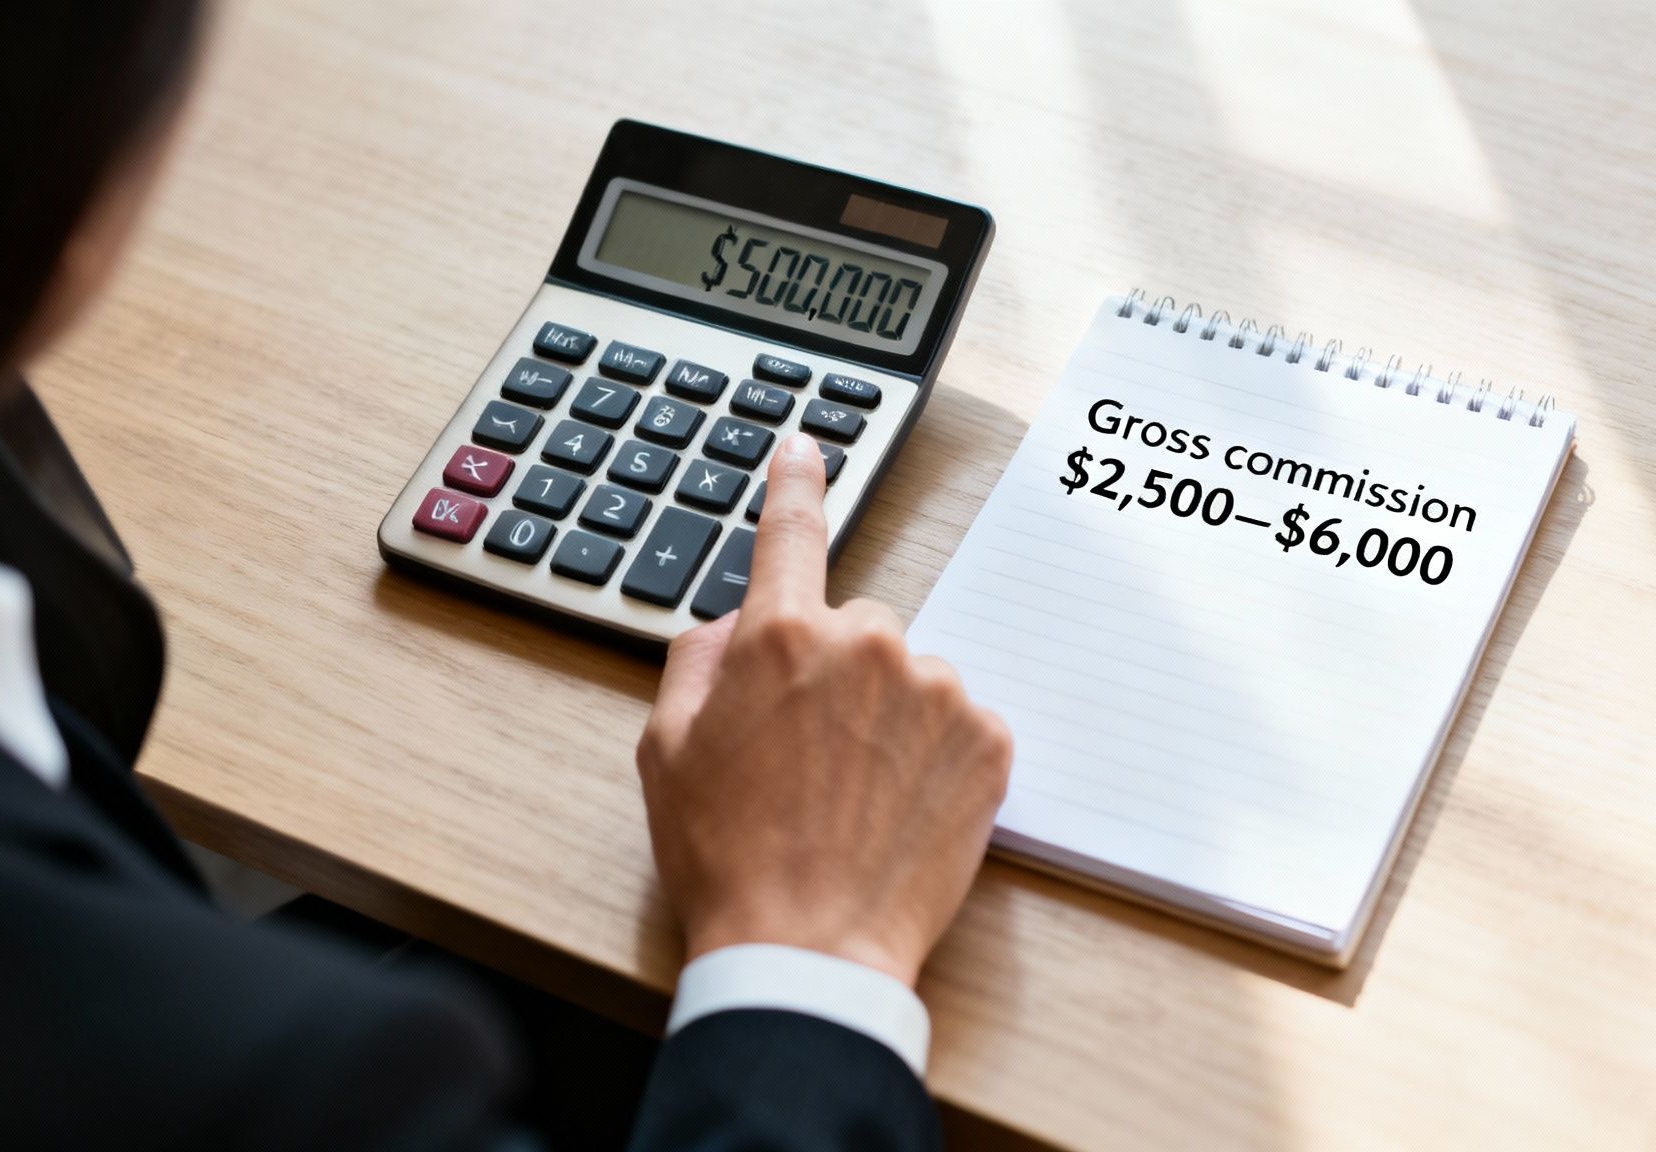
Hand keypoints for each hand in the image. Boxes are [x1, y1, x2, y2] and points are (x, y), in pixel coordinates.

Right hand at [637, 432, 1012, 987]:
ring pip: (909, 677)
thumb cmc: (728, 857)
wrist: (808, 949)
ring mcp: (937, 691)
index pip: (791, 534)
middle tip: (804, 758)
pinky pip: (957, 724)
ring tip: (851, 798)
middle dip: (831, 674)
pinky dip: (933, 757)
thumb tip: (736, 627)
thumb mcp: (667, 749)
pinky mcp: (989, 741)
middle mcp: (868, 644)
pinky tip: (898, 808)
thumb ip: (699, 660)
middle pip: (852, 627)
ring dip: (886, 718)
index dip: (796, 484)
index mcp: (781, 636)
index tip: (806, 446)